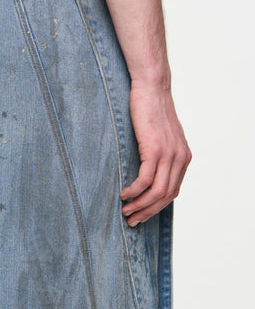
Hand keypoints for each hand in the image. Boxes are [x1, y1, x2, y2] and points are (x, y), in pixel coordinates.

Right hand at [120, 81, 191, 225]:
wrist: (152, 89)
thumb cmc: (151, 110)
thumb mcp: (161, 136)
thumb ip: (160, 154)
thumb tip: (146, 172)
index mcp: (183, 158)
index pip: (173, 191)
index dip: (157, 207)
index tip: (142, 214)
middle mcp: (180, 159)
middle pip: (166, 196)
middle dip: (148, 212)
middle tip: (132, 220)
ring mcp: (169, 155)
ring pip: (156, 192)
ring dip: (140, 205)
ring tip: (125, 211)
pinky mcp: (155, 149)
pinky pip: (145, 179)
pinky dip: (134, 191)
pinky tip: (124, 194)